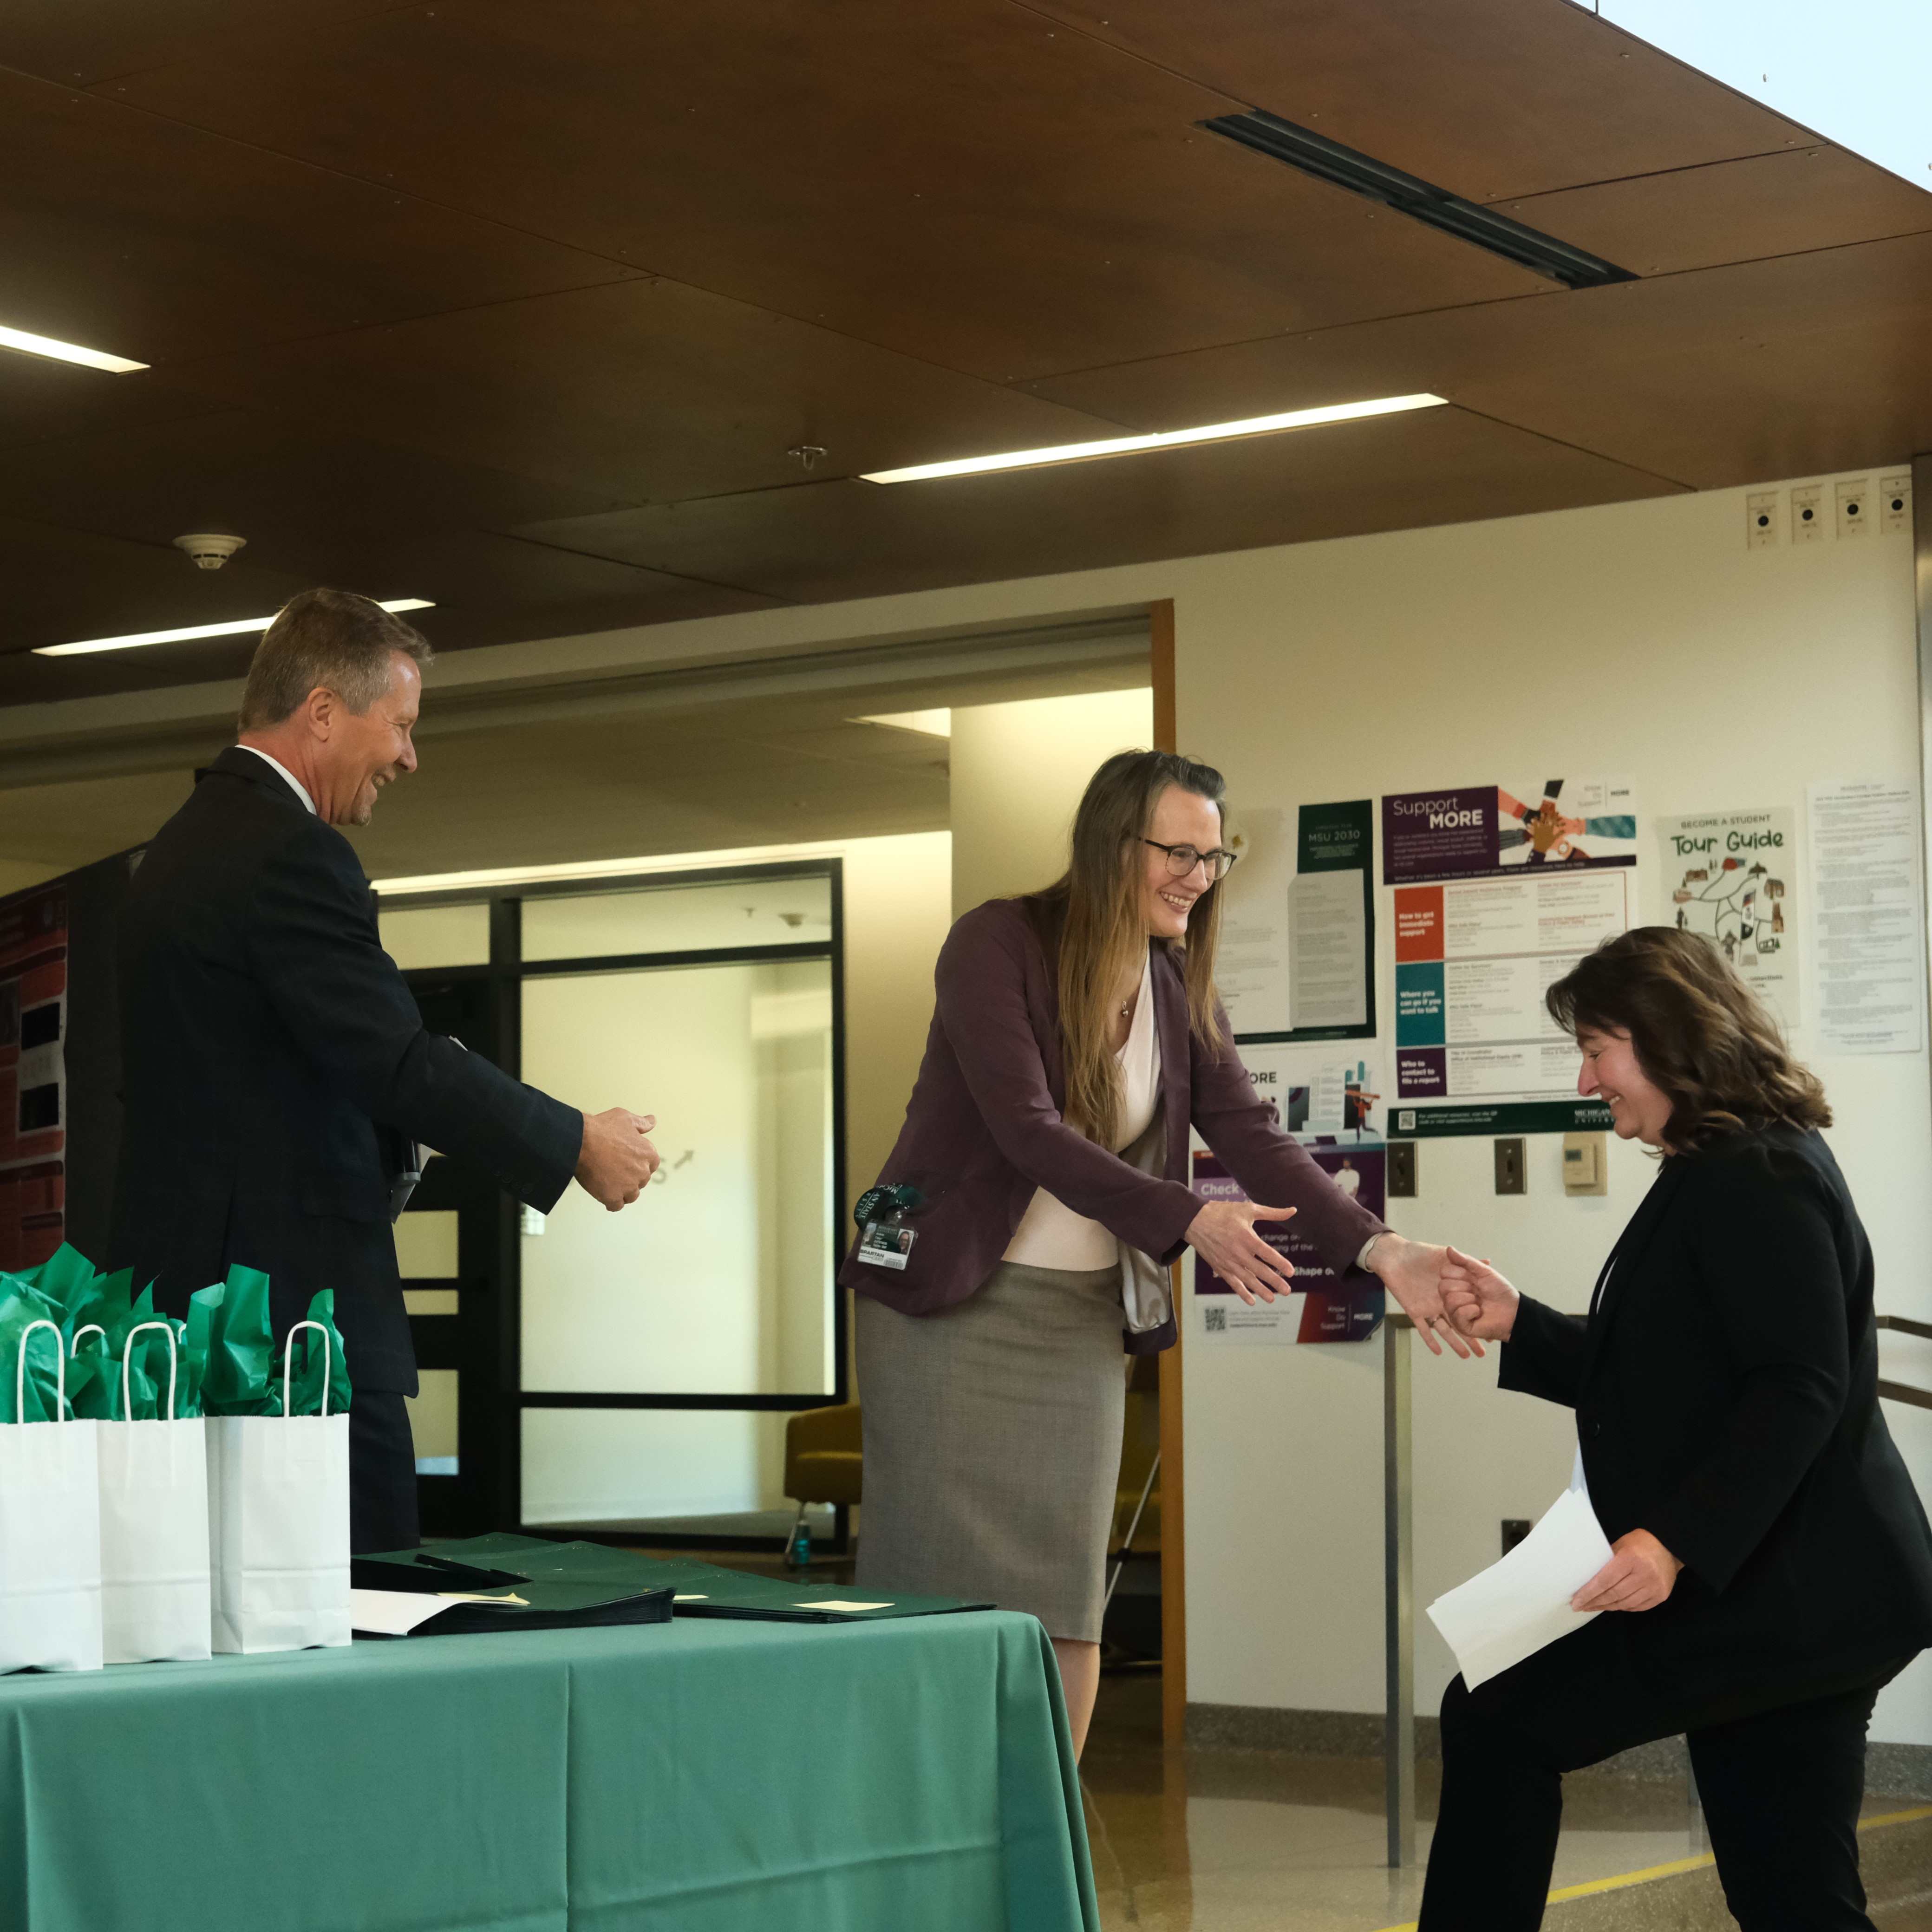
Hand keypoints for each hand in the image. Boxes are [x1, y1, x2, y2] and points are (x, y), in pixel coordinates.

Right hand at [573, 1108, 659, 1210]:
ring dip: (623, 1191)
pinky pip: (616, 1205)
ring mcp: (628, 1187)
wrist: (580, 1141)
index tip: (627, 1161)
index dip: (638, 1164)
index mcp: (649, 1154)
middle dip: (630, 1176)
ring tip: (609, 1182)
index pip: (650, 1165)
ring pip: (631, 1195)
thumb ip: (642, 1123)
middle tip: (614, 1169)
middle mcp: (642, 1172)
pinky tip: (605, 1194)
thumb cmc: (602, 1128)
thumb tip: (652, 1121)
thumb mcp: (626, 1119)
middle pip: (641, 1181)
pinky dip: (611, 1202)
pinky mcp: (613, 1197)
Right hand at [1185, 1200, 1297, 1302]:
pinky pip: (1233, 1283)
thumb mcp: (1249, 1209)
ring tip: (1272, 1299)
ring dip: (1260, 1290)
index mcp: (1246, 1237)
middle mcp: (1237, 1252)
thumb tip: (1293, 1210)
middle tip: (1287, 1291)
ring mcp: (1228, 1261)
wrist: (1194, 1219)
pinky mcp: (1220, 1267)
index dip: (1280, 1263)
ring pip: (1247, 1279)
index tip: (1291, 1272)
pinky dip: (1242, 1292)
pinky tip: (1251, 1301)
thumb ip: (1272, 1212)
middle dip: (1275, 1282)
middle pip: (1259, 1270)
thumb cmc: (1223, 1212)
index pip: (1267, 1253)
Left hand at [1366, 1234, 1481, 1358]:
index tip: (1491, 1333)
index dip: (1479, 1320)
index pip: (1468, 1309)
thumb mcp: (1444, 1256)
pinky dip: (1429, 1340)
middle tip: (1483, 1353)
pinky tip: (1438, 1351)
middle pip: (1459, 1324)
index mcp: (1449, 1292)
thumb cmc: (1419, 1254)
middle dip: (1471, 1339)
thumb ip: (1464, 1262)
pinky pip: (1422, 1328)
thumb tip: (1487, 1261)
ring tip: (1466, 1356)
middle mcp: (1441, 1303)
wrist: (1395, 1256)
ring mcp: (1428, 1308)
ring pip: (1443, 1330)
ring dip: (1454, 1343)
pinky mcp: (1414, 1310)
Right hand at [1438, 1246, 1520, 1341]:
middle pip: (1443, 1286)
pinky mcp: (1460, 1324)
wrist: (1513, 1311)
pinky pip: (1458, 1314)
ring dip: (1469, 1299)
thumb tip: (1449, 1248)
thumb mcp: (1484, 1271)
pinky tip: (1478, 1312)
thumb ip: (1466, 1260)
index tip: (1472, 1277)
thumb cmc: (1500, 1291)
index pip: (1444, 1272)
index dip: (1459, 1273)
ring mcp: (1454, 1311)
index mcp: (1457, 1282)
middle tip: (1476, 1291)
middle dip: (1464, 1287)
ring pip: (1449, 1300)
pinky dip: (1472, 1311)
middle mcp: (1452, 1296)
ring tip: (1478, 1302)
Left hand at [1572, 1528, 1681, 1612]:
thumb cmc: (1640, 1543)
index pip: (1604, 1581)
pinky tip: (1612, 1605)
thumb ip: (1605, 1561)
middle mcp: (1644, 1575)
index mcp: (1630, 1558)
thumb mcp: (1620, 1545)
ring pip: (1624, 1603)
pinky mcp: (1661, 1596)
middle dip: (1594, 1602)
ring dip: (1607, 1606)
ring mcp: (1654, 1587)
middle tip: (1581, 1606)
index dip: (1589, 1593)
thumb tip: (1586, 1578)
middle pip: (1614, 1594)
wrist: (1668, 1546)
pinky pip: (1637, 1607)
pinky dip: (1622, 1607)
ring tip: (1593, 1606)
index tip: (1576, 1601)